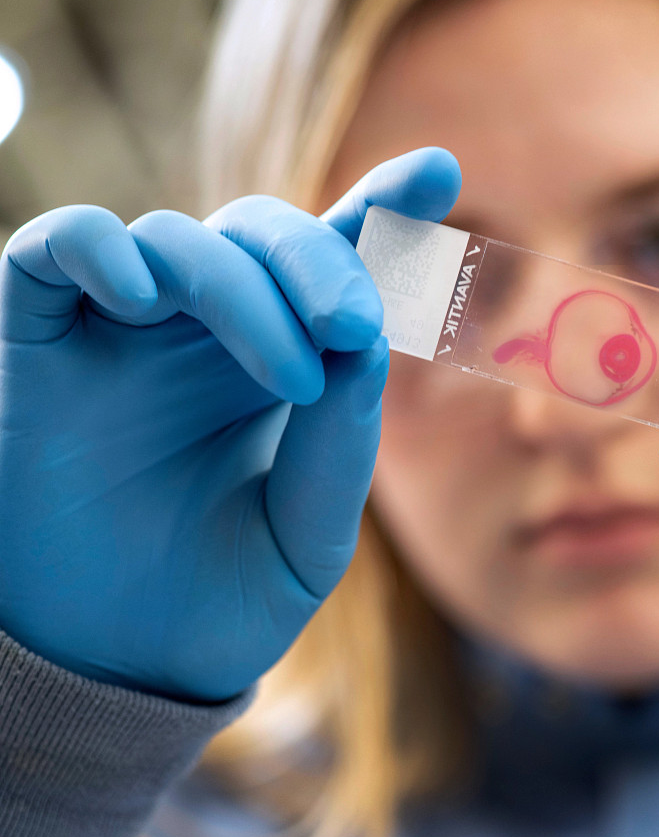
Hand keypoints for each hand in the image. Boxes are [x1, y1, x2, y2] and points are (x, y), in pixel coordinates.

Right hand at [0, 148, 459, 702]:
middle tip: (355, 328)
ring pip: (180, 239)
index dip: (384, 207)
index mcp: (286, 363)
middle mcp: (209, 332)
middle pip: (265, 233)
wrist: (114, 665)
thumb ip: (339, 449)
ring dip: (243, 289)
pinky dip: (100, 250)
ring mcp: (124, 329)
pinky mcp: (39, 338)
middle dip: (322, 263)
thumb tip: (364, 344)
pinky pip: (59, 246)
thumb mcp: (305, 540)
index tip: (440, 171)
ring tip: (290, 375)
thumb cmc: (219, 600)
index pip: (337, 263)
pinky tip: (141, 298)